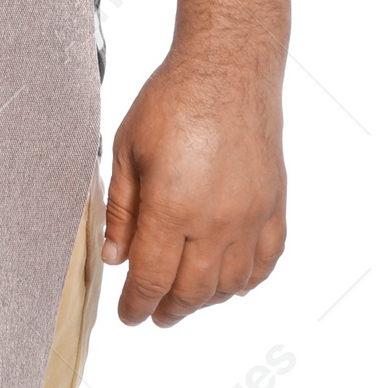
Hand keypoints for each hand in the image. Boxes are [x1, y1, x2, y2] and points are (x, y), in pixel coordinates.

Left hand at [103, 52, 286, 325]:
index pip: (152, 277)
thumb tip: (114, 256)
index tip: (128, 316)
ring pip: (229, 285)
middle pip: (191, 290)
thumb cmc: (171, 101)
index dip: (137, 304)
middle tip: (154, 314)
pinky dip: (246, 283)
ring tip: (186, 299)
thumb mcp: (126, 148)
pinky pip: (265, 263)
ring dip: (205, 300)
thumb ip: (122, 209)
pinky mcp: (273, 208)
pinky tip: (230, 284)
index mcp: (171, 206)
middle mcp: (215, 222)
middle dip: (169, 309)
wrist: (226, 71)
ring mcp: (250, 218)